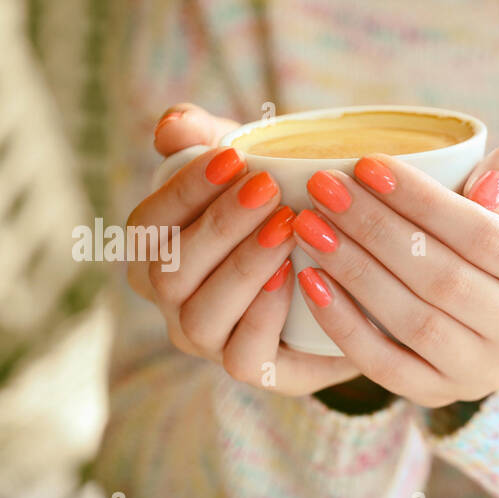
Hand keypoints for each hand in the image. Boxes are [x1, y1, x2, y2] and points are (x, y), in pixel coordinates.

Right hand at [125, 104, 365, 396]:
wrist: (350, 278)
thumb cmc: (285, 210)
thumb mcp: (252, 164)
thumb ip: (210, 138)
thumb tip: (174, 126)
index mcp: (157, 254)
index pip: (148, 225)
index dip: (183, 190)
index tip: (233, 157)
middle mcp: (172, 303)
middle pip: (170, 271)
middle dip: (220, 225)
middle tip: (269, 189)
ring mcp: (210, 342)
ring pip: (203, 315)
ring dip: (245, 267)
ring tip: (289, 227)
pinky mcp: (258, 371)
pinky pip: (244, 356)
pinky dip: (265, 315)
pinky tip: (294, 276)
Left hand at [289, 145, 498, 407]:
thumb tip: (482, 190)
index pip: (484, 236)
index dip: (423, 201)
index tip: (367, 164)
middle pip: (444, 279)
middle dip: (376, 229)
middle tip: (325, 189)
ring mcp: (486, 371)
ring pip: (414, 323)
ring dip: (354, 272)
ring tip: (311, 226)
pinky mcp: (442, 395)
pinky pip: (387, 368)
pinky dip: (346, 327)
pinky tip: (312, 282)